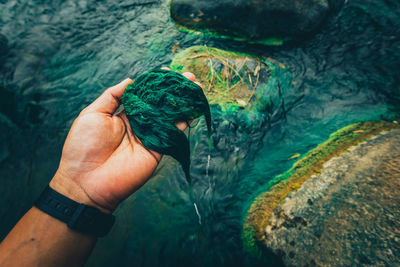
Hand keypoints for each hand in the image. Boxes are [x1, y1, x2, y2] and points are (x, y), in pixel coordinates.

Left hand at [50, 71, 199, 212]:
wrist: (86, 181)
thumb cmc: (83, 146)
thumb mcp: (93, 113)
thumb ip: (112, 96)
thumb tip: (131, 80)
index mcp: (124, 114)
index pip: (144, 95)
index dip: (156, 83)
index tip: (167, 72)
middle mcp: (139, 124)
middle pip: (161, 104)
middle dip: (175, 90)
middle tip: (189, 77)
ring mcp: (149, 137)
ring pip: (170, 117)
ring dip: (184, 103)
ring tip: (196, 88)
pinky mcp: (156, 151)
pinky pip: (172, 134)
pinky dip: (183, 122)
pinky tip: (192, 109)